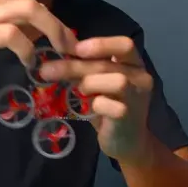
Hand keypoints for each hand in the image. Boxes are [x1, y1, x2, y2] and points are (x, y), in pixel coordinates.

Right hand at [0, 0, 77, 85]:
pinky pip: (15, 36)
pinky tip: (30, 64)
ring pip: (31, 11)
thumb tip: (25, 37)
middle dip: (59, 26)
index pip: (27, 2)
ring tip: (62, 53)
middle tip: (71, 47)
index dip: (49, 21)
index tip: (61, 40)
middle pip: (35, 4)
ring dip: (54, 32)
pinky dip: (29, 50)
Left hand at [37, 36, 153, 160]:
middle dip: (76, 65)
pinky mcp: (128, 117)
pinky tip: (91, 109)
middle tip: (46, 70)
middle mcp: (141, 78)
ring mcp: (137, 98)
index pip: (125, 45)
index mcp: (134, 64)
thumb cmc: (109, 108)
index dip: (101, 44)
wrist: (127, 142)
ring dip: (90, 83)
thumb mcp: (97, 83)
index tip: (76, 49)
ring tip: (79, 91)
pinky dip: (96, 104)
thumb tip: (57, 52)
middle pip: (109, 64)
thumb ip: (86, 67)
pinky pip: (110, 105)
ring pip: (118, 81)